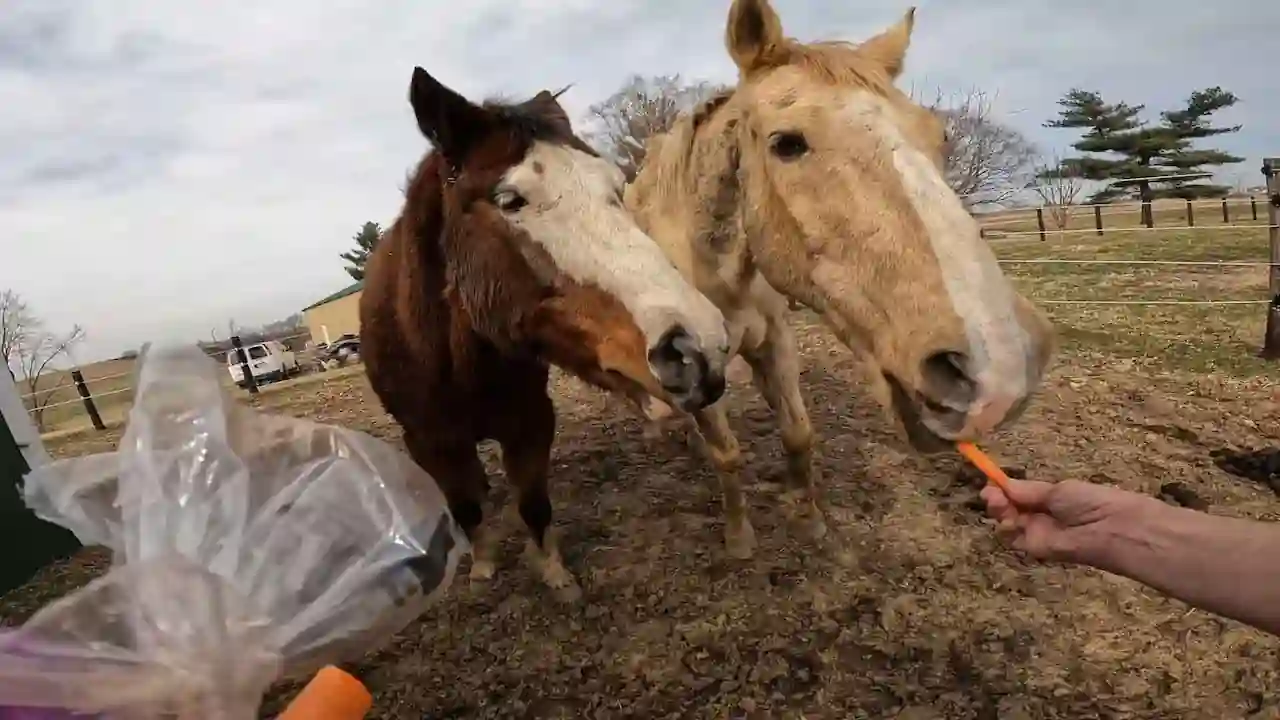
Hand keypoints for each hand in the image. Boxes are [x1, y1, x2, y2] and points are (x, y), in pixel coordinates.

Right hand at [980, 477, 1150, 562]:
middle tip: (991, 494)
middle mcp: (1040, 517)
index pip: (1017, 495)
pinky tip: (1009, 518)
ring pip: (1007, 524)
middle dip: (996, 500)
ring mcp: (1037, 534)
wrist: (1110, 528)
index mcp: (1047, 500)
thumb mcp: (1057, 490)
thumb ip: (1028, 491)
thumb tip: (1003, 485)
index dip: (1002, 490)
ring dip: (999, 512)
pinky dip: (1006, 528)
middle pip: (1008, 510)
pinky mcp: (1036, 549)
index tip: (990, 483)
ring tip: (999, 503)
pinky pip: (1014, 539)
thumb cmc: (1089, 501)